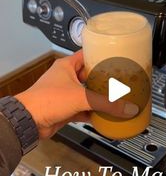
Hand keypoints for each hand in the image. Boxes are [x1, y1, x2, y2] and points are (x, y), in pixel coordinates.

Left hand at [15, 51, 138, 138]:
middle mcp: (66, 78)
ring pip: (87, 94)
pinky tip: (103, 115)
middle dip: (103, 80)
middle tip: (119, 80)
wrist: (30, 120)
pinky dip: (93, 113)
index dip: (100, 56)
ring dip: (99, 98)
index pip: (87, 55)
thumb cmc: (45, 100)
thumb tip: (126, 107)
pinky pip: (83, 109)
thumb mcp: (81, 97)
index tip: (114, 57)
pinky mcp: (65, 109)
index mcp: (67, 66)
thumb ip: (106, 103)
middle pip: (89, 76)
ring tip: (114, 97)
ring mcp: (65, 94)